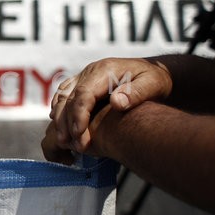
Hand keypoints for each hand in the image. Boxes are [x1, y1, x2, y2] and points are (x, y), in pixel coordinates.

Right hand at [44, 57, 172, 161]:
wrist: (154, 71)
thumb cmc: (156, 80)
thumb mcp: (154, 83)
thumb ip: (137, 92)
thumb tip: (116, 103)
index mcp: (105, 70)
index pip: (84, 93)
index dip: (79, 115)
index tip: (80, 135)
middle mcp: (90, 72)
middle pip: (68, 97)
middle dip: (66, 122)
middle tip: (70, 145)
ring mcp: (83, 76)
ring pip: (61, 97)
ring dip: (59, 119)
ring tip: (63, 141)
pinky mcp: (81, 83)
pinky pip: (63, 96)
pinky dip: (59, 112)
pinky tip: (62, 128)